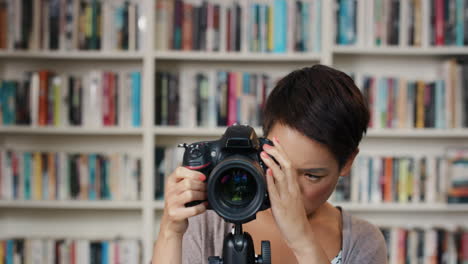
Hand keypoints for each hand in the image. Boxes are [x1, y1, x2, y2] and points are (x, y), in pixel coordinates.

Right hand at [160, 166, 207, 236]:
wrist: (170, 224)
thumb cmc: (178, 204)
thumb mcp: (178, 190)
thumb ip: (187, 181)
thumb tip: (205, 176)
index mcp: (170, 183)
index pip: (179, 171)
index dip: (193, 173)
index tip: (203, 177)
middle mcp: (169, 191)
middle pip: (188, 183)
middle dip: (201, 186)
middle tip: (207, 189)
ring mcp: (171, 203)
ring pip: (190, 194)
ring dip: (202, 195)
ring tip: (206, 197)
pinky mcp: (175, 214)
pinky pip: (193, 209)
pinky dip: (202, 207)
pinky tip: (204, 206)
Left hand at [260, 137, 321, 258]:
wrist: (301, 235)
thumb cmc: (295, 218)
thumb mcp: (290, 198)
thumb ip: (281, 187)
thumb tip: (269, 176)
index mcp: (294, 186)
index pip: (289, 163)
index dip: (282, 151)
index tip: (274, 141)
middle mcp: (292, 189)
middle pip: (287, 165)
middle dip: (277, 152)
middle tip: (267, 143)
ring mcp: (287, 197)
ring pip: (281, 175)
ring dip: (272, 162)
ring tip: (264, 153)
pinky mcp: (280, 206)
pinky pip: (275, 191)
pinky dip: (271, 180)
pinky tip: (267, 172)